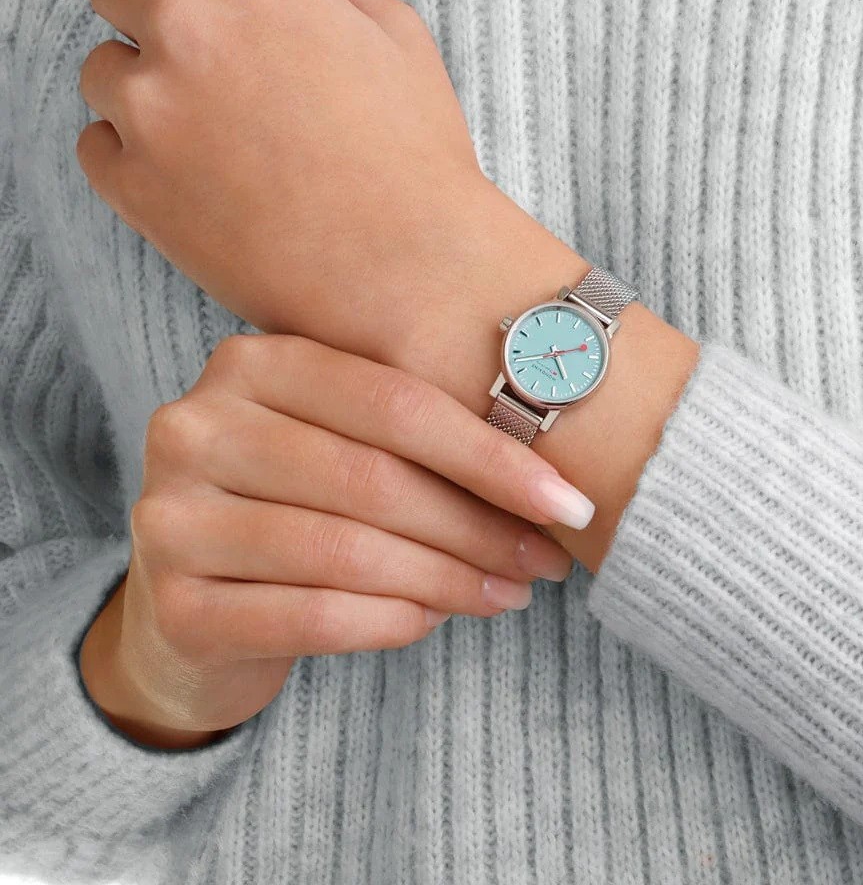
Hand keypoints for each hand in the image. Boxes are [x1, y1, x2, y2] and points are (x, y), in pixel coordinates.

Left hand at [76, 0, 541, 367]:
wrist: (412, 273)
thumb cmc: (416, 155)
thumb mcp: (394, 30)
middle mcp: (190, 28)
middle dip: (159, 8)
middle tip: (225, 66)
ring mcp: (152, 112)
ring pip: (102, 68)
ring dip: (148, 86)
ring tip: (226, 137)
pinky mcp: (134, 188)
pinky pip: (96, 143)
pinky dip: (135, 153)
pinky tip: (203, 176)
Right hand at [79, 333, 580, 747]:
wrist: (192, 608)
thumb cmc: (296, 506)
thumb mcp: (343, 446)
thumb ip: (417, 440)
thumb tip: (550, 484)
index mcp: (252, 363)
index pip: (395, 403)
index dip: (491, 455)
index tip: (568, 500)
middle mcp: (198, 427)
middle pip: (375, 478)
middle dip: (479, 527)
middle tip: (547, 561)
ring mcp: (172, 517)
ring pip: (349, 550)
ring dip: (450, 579)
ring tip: (509, 593)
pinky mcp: (174, 606)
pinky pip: (313, 615)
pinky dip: (392, 621)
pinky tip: (435, 620)